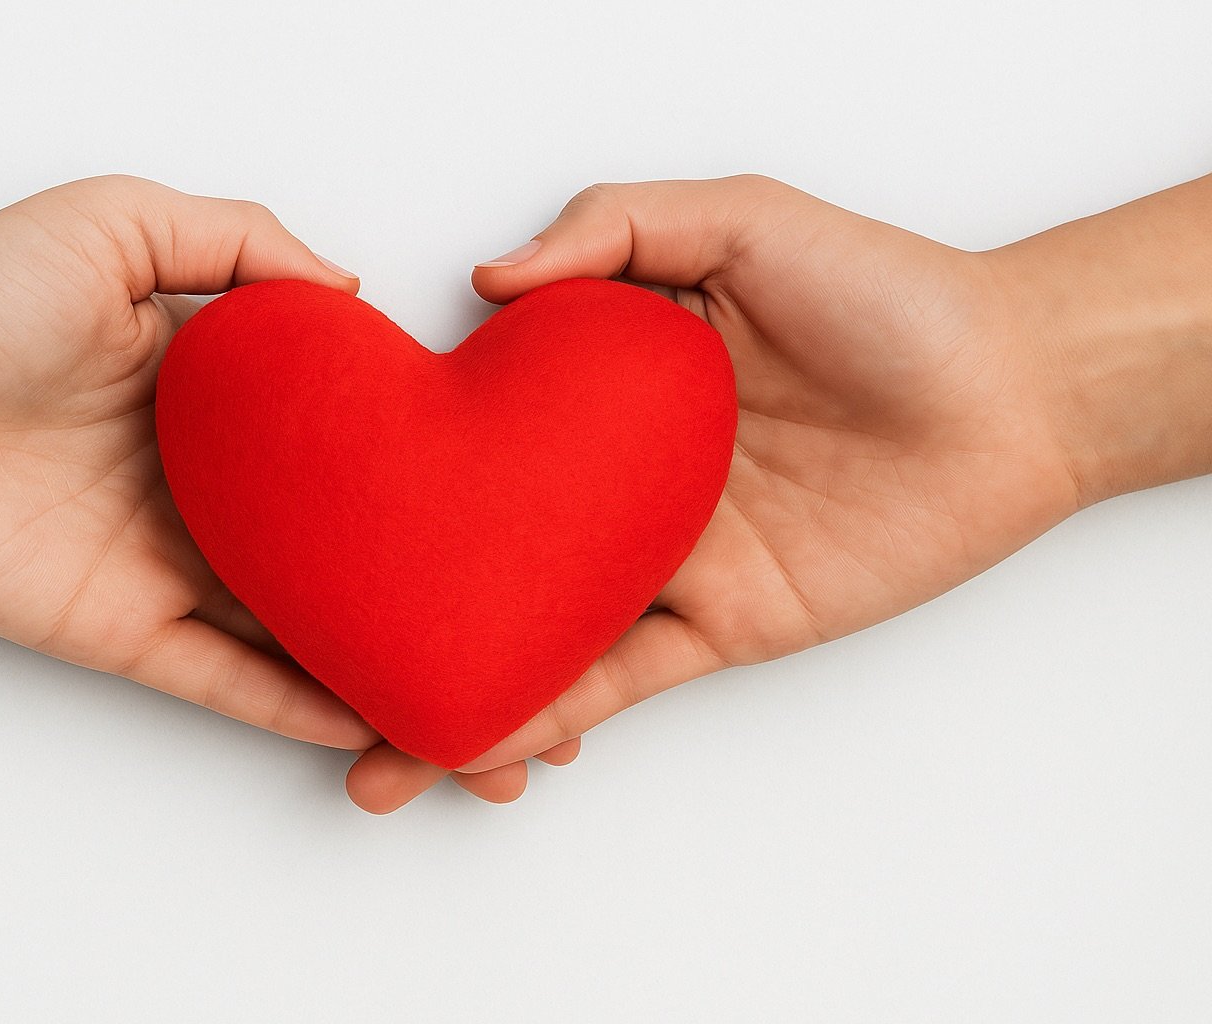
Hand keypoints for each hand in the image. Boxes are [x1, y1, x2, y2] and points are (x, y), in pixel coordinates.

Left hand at [0, 177, 559, 806]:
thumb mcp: (123, 225)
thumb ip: (243, 248)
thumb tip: (354, 289)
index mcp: (233, 406)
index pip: (359, 452)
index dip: (437, 477)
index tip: (519, 497)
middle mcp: (221, 494)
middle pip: (352, 558)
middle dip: (439, 595)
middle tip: (532, 628)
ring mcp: (180, 567)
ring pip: (307, 633)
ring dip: (390, 666)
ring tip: (480, 702)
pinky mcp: (128, 630)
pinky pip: (231, 681)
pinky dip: (302, 703)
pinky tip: (375, 718)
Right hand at [350, 175, 1086, 802]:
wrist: (1014, 390)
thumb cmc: (889, 295)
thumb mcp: (742, 220)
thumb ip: (614, 231)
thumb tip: (488, 281)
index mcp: (604, 389)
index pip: (479, 432)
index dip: (402, 473)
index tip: (318, 511)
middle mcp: (616, 481)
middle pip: (489, 550)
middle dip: (406, 610)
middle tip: (321, 663)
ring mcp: (662, 558)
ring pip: (537, 631)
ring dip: (460, 687)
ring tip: (381, 749)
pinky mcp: (720, 622)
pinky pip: (619, 673)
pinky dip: (552, 706)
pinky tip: (486, 736)